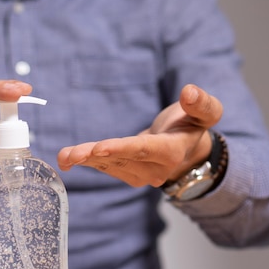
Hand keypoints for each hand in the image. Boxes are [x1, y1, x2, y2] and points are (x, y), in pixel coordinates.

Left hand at [57, 84, 223, 186]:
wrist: (187, 150)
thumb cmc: (191, 126)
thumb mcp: (206, 112)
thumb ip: (201, 104)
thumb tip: (189, 92)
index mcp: (172, 152)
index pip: (143, 150)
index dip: (120, 149)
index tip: (99, 148)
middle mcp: (155, 169)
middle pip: (120, 159)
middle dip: (93, 155)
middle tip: (70, 155)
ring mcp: (141, 175)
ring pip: (108, 165)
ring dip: (84, 160)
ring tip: (63, 156)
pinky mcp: (127, 175)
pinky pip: (104, 167)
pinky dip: (85, 162)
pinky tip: (67, 159)